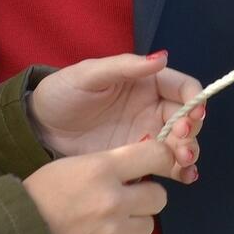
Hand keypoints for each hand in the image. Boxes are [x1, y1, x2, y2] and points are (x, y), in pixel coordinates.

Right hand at [22, 139, 181, 233]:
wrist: (17, 233)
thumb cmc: (41, 198)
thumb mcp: (74, 166)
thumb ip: (110, 165)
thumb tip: (144, 165)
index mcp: (101, 170)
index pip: (156, 155)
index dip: (161, 159)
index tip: (158, 163)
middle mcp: (112, 201)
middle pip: (159, 197)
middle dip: (145, 199)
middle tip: (125, 201)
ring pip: (146, 227)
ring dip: (130, 225)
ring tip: (102, 224)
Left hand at [30, 53, 204, 166]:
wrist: (39, 129)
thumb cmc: (62, 93)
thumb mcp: (89, 74)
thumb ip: (125, 66)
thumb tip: (162, 57)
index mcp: (146, 82)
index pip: (183, 87)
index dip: (194, 99)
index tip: (193, 113)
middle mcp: (152, 108)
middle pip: (187, 118)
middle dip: (191, 130)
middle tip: (180, 140)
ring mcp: (147, 135)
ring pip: (181, 143)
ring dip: (188, 151)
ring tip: (180, 161)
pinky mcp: (138, 158)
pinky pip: (166, 164)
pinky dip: (180, 171)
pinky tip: (183, 176)